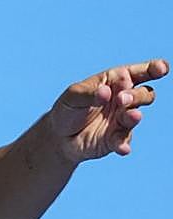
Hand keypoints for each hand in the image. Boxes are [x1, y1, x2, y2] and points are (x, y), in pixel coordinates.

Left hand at [49, 58, 166, 161]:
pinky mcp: (116, 139)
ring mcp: (121, 120)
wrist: (57, 137)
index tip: (161, 69)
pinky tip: (123, 148)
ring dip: (134, 116)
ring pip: (136, 116)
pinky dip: (124, 145)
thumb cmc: (67, 109)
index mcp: (116, 82)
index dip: (154, 69)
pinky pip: (124, 141)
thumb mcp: (73, 95)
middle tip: (122, 99)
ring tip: (131, 116)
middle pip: (144, 94)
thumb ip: (89, 93)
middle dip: (137, 95)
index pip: (140, 73)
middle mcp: (124, 100)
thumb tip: (106, 93)